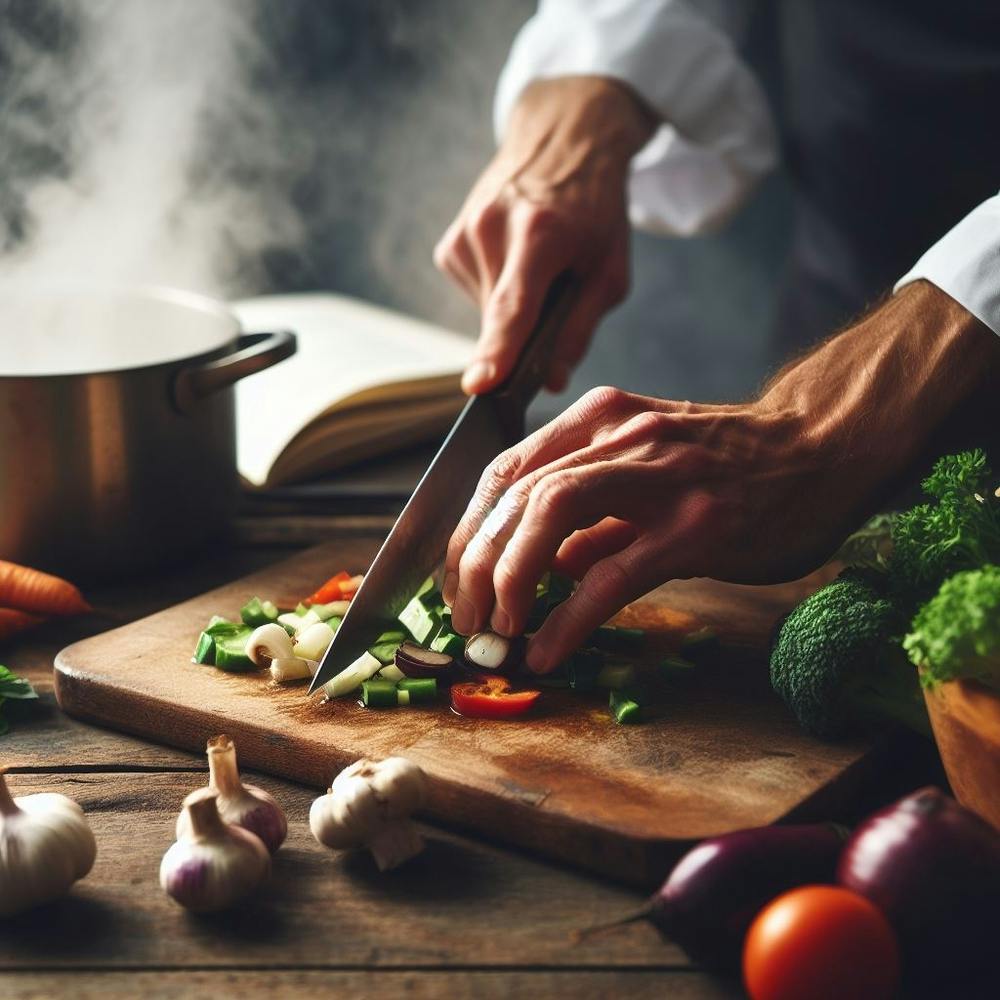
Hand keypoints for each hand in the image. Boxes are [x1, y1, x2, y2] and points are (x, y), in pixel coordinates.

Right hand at [434, 76, 655, 394]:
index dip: (497, 350)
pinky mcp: (448, 245)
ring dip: (512, 306)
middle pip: (501, 319)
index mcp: (539, 232)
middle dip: (527, 330)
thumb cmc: (595, 208)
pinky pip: (475, 294)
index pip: (513, 307)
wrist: (563, 136)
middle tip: (558, 291)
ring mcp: (464, 233)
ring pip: (486, 310)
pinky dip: (497, 290)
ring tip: (537, 263)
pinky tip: (515, 259)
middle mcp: (491, 228)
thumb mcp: (610, 270)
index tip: (477, 385)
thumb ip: (580, 330)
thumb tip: (551, 382)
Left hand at [442, 281, 999, 671]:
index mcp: (600, 418)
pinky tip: (546, 650)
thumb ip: (591, 515)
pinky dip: (568, 616)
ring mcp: (659, 476)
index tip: (455, 580)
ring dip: (508, 579)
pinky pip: (613, 574)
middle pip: (516, 493)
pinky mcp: (696, 526)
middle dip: (475, 561)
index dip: (468, 531)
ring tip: (495, 633)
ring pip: (551, 516)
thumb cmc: (732, 464)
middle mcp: (620, 435)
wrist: (822, 448)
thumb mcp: (647, 470)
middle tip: (464, 618)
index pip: (505, 470)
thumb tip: (540, 566)